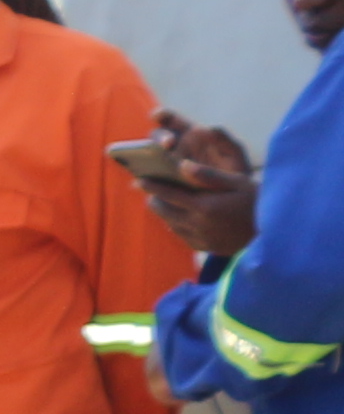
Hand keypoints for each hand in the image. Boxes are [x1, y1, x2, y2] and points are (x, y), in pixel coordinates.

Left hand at [144, 118, 261, 263]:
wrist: (275, 233)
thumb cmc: (258, 201)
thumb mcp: (238, 183)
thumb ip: (208, 175)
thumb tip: (182, 165)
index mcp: (204, 206)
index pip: (169, 194)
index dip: (152, 186)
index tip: (139, 180)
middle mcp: (198, 225)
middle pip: (164, 211)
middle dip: (156, 199)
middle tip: (151, 191)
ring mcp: (200, 239)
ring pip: (171, 224)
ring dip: (165, 213)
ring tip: (164, 202)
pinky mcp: (205, 247)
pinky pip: (182, 236)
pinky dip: (178, 225)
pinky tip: (181, 218)